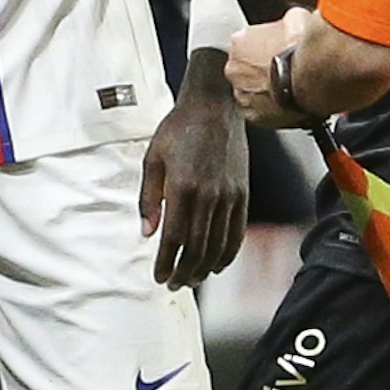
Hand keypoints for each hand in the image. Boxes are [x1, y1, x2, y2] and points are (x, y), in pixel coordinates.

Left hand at [140, 67, 250, 287]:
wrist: (215, 105)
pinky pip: (236, 232)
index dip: (166, 263)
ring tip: (191, 280)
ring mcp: (229, 195)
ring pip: (218, 245)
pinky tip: (216, 265)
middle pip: (197, 248)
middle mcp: (208, 194)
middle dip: (184, 272)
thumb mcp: (153, 159)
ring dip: (204, 268)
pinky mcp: (242, 193)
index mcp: (182, 186)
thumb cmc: (179, 128)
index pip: (174, 237)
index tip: (159, 277)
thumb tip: (146, 232)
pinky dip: (227, 254)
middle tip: (173, 285)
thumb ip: (148, 198)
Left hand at [225, 11, 303, 125]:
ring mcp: (242, 94)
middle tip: (282, 69)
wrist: (312, 78)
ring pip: (250, 91)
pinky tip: (286, 100)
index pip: (246, 43)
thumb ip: (286, 20)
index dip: (264, 46)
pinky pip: (259, 111)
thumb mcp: (297, 18)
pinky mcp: (254, 115)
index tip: (277, 50)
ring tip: (287, 86)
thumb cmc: (303, 49)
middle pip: (245, 68)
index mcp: (239, 42)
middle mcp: (234, 69)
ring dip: (264, 89)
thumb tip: (293, 19)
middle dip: (261, 69)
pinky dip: (270, 108)